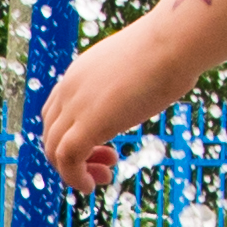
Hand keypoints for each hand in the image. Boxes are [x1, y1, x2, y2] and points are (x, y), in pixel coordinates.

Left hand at [40, 23, 186, 199]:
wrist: (175, 41)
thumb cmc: (172, 48)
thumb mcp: (141, 64)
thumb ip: (134, 77)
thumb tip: (157, 79)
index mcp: (80, 72)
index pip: (57, 111)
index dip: (73, 134)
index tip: (103, 145)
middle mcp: (70, 88)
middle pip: (51, 132)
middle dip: (74, 156)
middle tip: (106, 165)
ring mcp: (75, 105)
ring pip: (54, 149)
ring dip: (73, 171)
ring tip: (102, 178)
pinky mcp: (88, 124)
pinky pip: (67, 159)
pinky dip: (74, 178)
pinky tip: (91, 185)